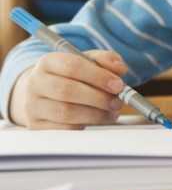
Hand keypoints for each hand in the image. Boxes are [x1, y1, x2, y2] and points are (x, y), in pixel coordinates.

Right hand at [8, 51, 127, 128]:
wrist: (46, 93)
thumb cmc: (73, 76)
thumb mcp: (89, 61)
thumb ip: (106, 60)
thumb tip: (120, 69)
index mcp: (48, 61)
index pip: (73, 66)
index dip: (99, 76)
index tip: (118, 85)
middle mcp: (36, 82)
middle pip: (68, 90)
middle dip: (99, 98)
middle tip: (117, 102)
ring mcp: (33, 105)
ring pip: (66, 112)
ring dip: (95, 114)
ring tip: (112, 112)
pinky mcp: (36, 125)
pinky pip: (64, 129)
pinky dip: (84, 125)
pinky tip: (95, 120)